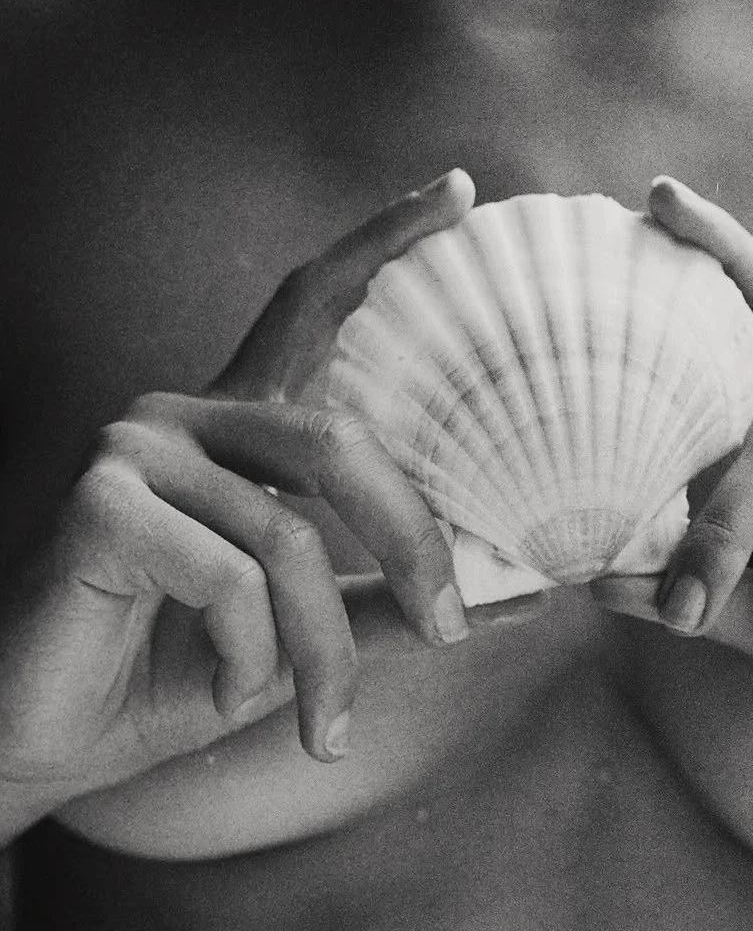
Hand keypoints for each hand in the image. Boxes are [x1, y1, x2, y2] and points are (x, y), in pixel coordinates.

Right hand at [0, 170, 481, 823]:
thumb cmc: (171, 674)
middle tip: (452, 629)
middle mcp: (185, 415)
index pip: (312, 307)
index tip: (461, 191)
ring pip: (288, 536)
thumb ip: (395, 601)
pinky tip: (225, 688)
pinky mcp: (100, 496)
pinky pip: (230, 575)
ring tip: (320, 721)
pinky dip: (249, 656)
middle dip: (412, 542)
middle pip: (338, 439)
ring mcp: (135, 445)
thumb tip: (526, 591)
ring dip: (322, 649)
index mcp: (235, 431)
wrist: (45, 738)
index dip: (385, 243)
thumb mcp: (302, 634)